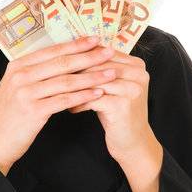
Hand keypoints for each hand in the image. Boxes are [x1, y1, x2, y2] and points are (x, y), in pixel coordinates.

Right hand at [0, 35, 115, 173]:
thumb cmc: (10, 115)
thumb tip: (64, 58)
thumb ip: (35, 72)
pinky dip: (84, 96)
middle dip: (89, 56)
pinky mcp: (33, 111)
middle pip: (62, 62)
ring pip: (66, 81)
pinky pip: (64, 100)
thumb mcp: (17, 87)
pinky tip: (99, 93)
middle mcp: (20, 76)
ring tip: (111, 73)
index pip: (52, 50)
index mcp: (17, 66)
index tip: (95, 39)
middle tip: (110, 51)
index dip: (75, 44)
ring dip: (92, 76)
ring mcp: (25, 93)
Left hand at [65, 45, 154, 161]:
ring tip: (58, 92)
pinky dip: (79, 103)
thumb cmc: (118, 112)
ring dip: (74, 88)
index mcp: (137, 64)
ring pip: (94, 82)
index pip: (103, 52)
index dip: (80, 56)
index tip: (60, 61)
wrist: (133, 141)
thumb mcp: (113, 86)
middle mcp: (138, 74)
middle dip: (74, 71)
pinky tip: (70, 107)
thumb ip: (101, 68)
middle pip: (98, 65)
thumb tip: (73, 50)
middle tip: (53, 76)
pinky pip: (93, 99)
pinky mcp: (123, 106)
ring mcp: (132, 89)